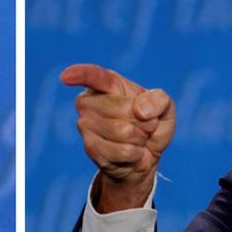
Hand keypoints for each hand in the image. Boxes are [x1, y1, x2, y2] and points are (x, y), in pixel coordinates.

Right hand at [61, 63, 175, 211]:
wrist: (145, 156)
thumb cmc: (152, 126)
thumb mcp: (165, 108)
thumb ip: (159, 100)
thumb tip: (139, 110)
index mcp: (107, 84)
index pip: (93, 75)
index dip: (80, 74)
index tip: (66, 77)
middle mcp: (89, 101)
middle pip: (122, 109)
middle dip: (143, 121)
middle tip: (143, 126)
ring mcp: (85, 125)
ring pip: (122, 131)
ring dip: (139, 139)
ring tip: (136, 139)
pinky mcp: (89, 147)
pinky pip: (121, 151)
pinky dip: (134, 154)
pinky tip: (131, 152)